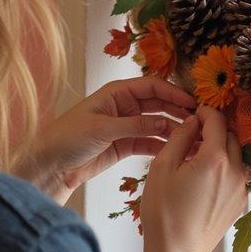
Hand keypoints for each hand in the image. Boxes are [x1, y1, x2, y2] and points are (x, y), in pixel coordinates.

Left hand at [17, 77, 194, 204]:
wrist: (50, 165)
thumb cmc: (69, 137)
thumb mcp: (103, 129)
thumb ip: (135, 126)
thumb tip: (166, 124)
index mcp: (118, 93)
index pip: (153, 86)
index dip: (174, 93)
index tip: (192, 103)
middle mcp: (125, 106)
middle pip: (159, 104)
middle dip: (179, 112)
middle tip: (200, 123)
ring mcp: (127, 125)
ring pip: (157, 125)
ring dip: (174, 131)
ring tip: (194, 140)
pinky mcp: (125, 144)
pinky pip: (150, 142)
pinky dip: (163, 146)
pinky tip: (178, 152)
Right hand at [141, 106, 247, 251]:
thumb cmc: (164, 211)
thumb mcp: (162, 167)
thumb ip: (180, 138)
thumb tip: (192, 122)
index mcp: (216, 158)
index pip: (217, 121)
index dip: (205, 112)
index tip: (194, 113)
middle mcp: (235, 171)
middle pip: (230, 137)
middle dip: (213, 130)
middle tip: (192, 136)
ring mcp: (241, 188)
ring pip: (235, 156)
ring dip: (220, 149)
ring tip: (196, 158)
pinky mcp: (240, 202)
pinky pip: (236, 175)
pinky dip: (224, 168)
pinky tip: (204, 178)